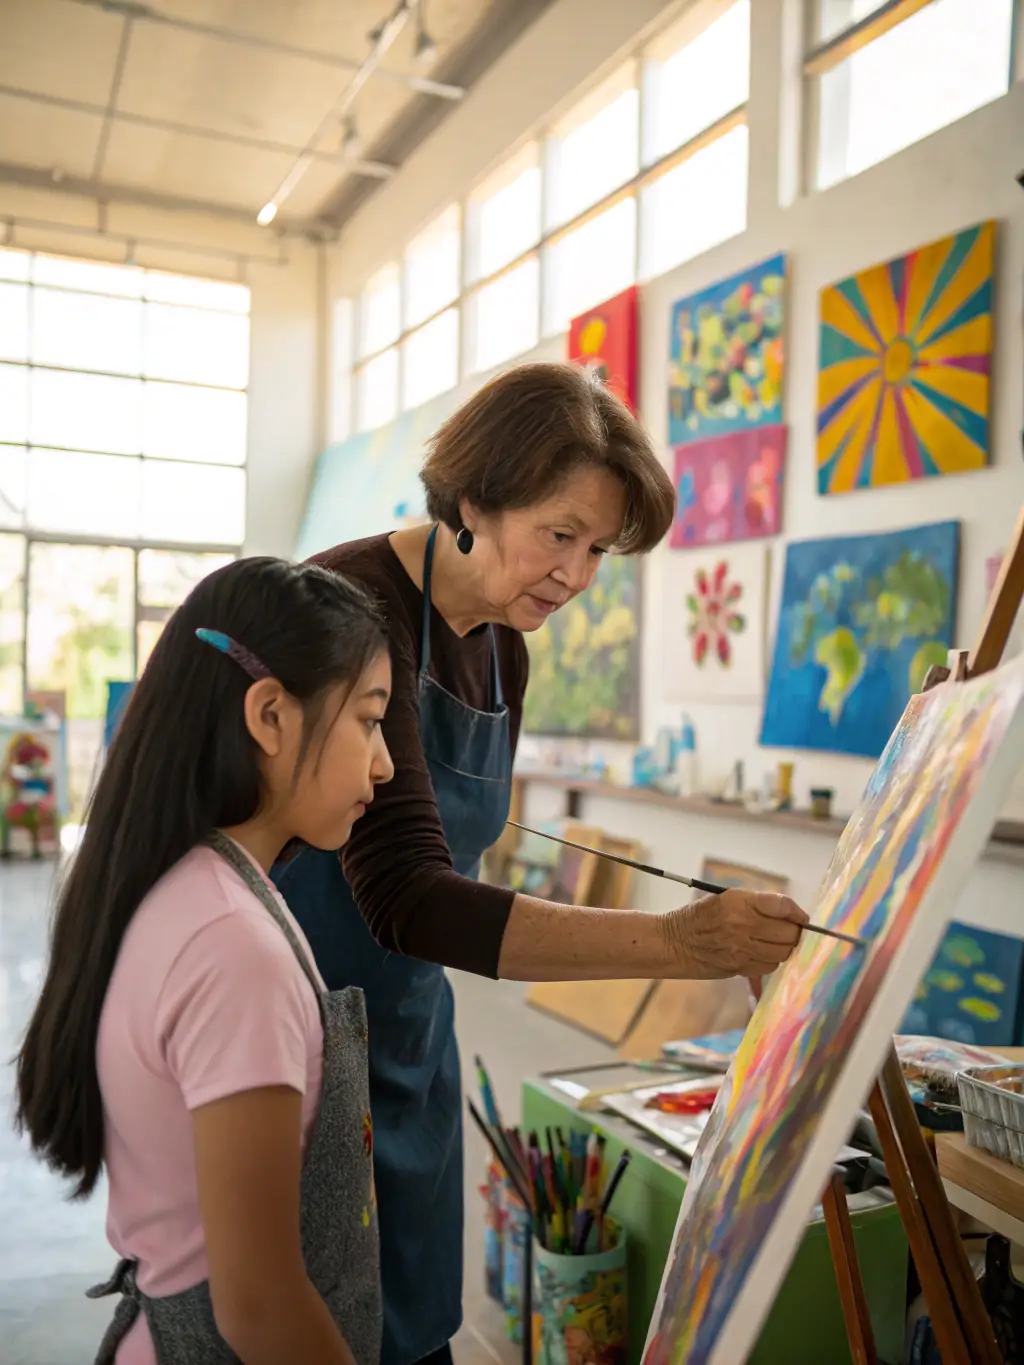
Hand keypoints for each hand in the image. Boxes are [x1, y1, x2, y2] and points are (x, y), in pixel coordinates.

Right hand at [667, 889, 808, 978]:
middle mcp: (743, 925)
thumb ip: (757, 904)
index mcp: (739, 902)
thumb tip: (789, 914)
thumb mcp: (725, 898)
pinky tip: (762, 953)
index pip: (782, 905)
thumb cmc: (699, 916)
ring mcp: (742, 949)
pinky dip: (771, 960)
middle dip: (794, 931)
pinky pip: (770, 966)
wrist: (673, 942)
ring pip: (783, 952)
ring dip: (784, 947)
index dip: (797, 912)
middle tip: (789, 930)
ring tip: (775, 942)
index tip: (801, 916)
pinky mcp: (740, 967)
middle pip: (789, 932)